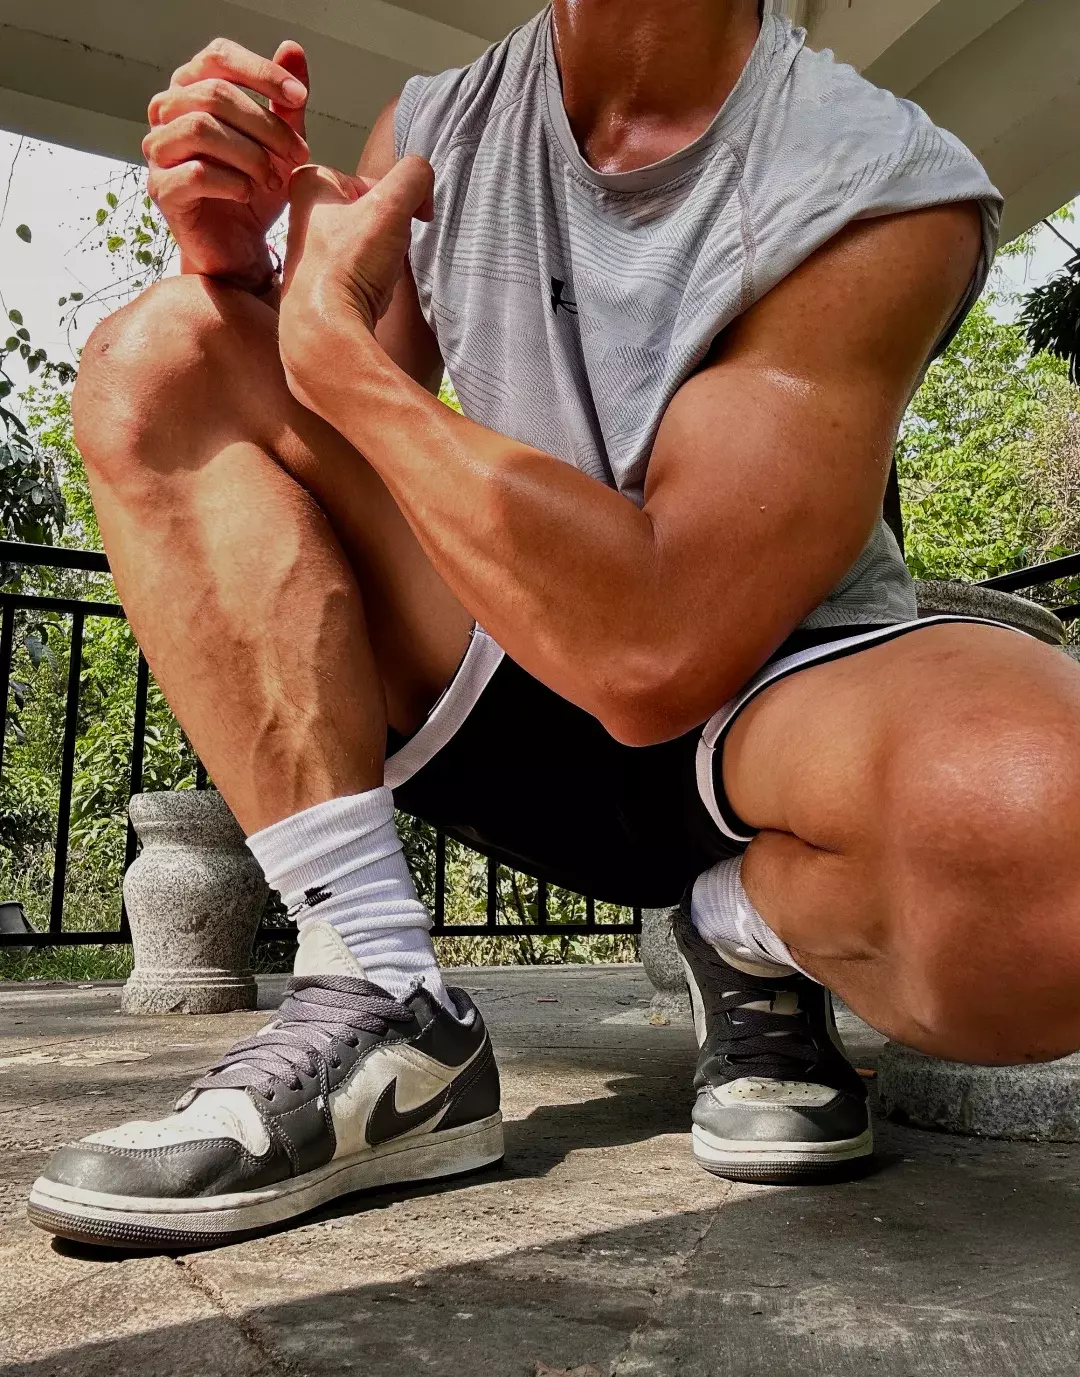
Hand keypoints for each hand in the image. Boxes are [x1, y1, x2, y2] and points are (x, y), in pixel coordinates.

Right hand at [144, 37, 310, 292]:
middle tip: (299, 154)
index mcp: (191, 90)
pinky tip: (250, 194)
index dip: (260, 71)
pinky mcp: (162, 190)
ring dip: (249, 154)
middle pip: (213, 94)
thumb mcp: (279, 142)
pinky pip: (195, 174)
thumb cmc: (254, 189)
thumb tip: (292, 48)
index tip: (299, 96)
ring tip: (274, 179)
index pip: (217, 57)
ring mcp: (159, 151)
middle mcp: (167, 114)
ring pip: (200, 128)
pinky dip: (232, 182)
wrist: (240, 247)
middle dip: (266, 124)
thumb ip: (285, 101)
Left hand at [278, 158, 433, 412]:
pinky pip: (360, 273)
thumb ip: (414, 176)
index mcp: (308, 185)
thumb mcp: (390, 205)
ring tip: (374, 274)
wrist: (326, 330)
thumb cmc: (346, 267)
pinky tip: (369, 293)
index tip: (393, 219)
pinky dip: (372, 281)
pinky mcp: (319, 286)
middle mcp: (301, 216)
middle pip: (368, 211)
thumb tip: (423, 184)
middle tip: (383, 249)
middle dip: (387, 230)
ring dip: (382, 257)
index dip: (391, 199)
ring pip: (367, 242)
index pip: (369, 178)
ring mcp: (309, 254)